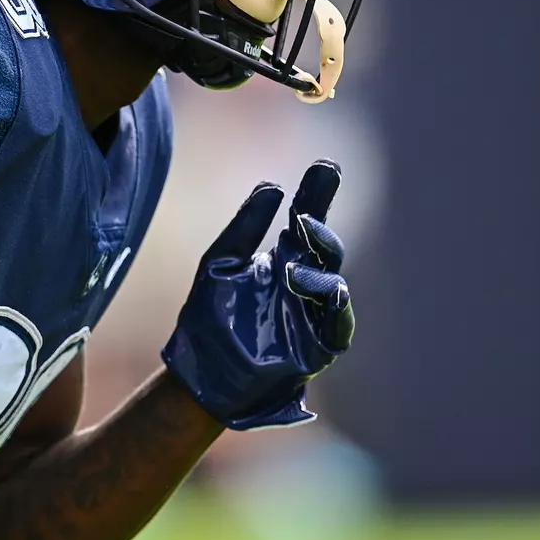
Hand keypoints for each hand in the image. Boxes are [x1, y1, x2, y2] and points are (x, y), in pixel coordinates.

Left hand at [162, 159, 355, 429]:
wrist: (201, 372)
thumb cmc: (208, 319)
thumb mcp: (220, 264)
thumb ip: (245, 228)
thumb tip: (273, 185)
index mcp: (283, 260)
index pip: (306, 221)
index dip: (318, 194)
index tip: (325, 166)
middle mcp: (304, 283)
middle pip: (325, 248)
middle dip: (320, 228)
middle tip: (304, 216)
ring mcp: (314, 314)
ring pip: (334, 284)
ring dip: (320, 268)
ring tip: (292, 267)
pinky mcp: (320, 345)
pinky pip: (338, 322)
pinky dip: (333, 304)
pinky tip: (320, 288)